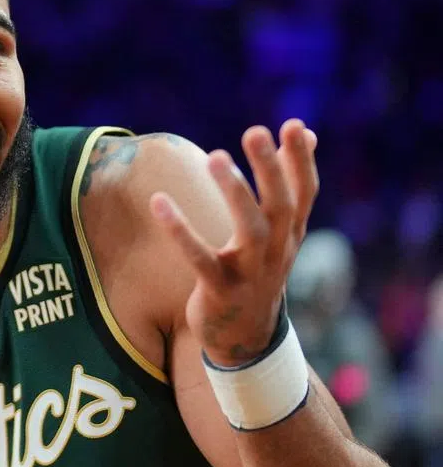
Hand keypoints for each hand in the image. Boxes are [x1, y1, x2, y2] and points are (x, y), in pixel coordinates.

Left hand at [149, 119, 318, 365]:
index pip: (304, 193)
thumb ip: (290, 183)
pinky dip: (180, 231)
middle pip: (281, 207)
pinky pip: (199, 259)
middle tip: (256, 131)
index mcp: (291, 236)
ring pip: (251, 230)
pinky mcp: (220, 291)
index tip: (291, 125)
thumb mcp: (281, 234)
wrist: (246, 341)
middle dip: (270, 169)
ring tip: (215, 155)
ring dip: (235, 192)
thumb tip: (308, 132)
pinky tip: (158, 201)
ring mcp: (250, 274)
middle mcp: (277, 253)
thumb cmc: (259, 273)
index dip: (300, 161)